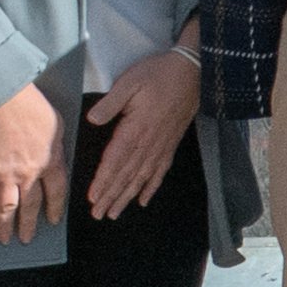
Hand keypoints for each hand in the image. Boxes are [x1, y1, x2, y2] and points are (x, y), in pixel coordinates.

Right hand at [0, 77, 72, 246]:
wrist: (0, 96)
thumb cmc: (31, 105)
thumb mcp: (57, 124)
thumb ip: (57, 146)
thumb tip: (57, 157)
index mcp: (51, 162)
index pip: (56, 194)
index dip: (55, 210)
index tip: (53, 221)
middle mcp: (28, 174)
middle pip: (30, 207)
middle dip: (28, 226)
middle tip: (26, 240)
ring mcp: (3, 174)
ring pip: (5, 209)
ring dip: (5, 227)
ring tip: (4, 239)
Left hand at [81, 48, 200, 224]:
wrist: (194, 71)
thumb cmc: (159, 74)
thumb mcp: (130, 81)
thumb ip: (110, 103)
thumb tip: (92, 120)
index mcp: (136, 128)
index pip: (116, 160)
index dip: (103, 181)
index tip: (93, 198)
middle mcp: (149, 143)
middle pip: (127, 175)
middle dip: (111, 196)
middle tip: (98, 215)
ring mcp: (162, 146)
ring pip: (141, 178)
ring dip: (127, 197)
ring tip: (114, 213)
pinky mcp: (171, 144)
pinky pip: (160, 171)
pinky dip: (151, 187)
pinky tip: (143, 200)